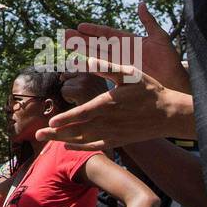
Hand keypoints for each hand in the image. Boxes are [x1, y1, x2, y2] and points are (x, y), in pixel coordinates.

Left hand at [36, 57, 194, 150]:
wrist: (168, 114)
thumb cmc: (148, 90)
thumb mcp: (130, 73)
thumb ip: (107, 67)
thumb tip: (88, 60)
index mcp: (109, 103)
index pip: (84, 114)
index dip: (67, 118)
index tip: (51, 121)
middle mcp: (109, 121)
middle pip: (78, 129)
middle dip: (57, 132)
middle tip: (38, 133)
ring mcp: (113, 133)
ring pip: (83, 139)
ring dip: (63, 139)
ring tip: (46, 138)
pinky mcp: (117, 140)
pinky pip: (95, 146)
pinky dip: (79, 147)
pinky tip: (66, 144)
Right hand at [64, 1, 190, 92]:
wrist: (174, 81)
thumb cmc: (170, 60)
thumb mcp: (160, 37)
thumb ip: (148, 21)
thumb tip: (141, 4)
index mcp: (128, 40)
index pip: (107, 33)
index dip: (94, 30)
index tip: (80, 26)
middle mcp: (121, 51)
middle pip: (97, 43)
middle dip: (81, 40)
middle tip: (64, 35)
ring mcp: (119, 63)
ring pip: (96, 55)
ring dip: (81, 51)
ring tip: (66, 45)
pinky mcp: (120, 75)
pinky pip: (102, 69)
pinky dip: (90, 66)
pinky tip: (78, 63)